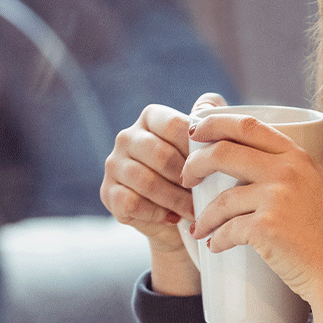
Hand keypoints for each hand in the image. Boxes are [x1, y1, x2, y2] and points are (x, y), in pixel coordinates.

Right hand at [100, 93, 225, 293]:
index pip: (175, 125)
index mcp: (151, 117)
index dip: (197, 147)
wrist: (181, 217)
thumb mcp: (209, 143)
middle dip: (187, 177)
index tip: (214, 165)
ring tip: (194, 209)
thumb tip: (207, 104)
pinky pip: (132, 203)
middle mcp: (127, 137)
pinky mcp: (108, 193)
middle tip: (207, 193)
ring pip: (146, 181)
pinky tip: (173, 217)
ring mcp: (114, 165)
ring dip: (176, 199)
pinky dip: (158, 213)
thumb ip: (211, 116)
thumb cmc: (198, 172)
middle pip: (160, 155)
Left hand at [184, 110, 322, 322]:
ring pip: (222, 199)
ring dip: (204, 215)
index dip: (215, 124)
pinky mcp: (265, 228)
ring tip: (200, 227)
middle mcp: (286, 171)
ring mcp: (275, 199)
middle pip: (224, 153)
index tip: (196, 132)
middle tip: (186, 179)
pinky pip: (228, 230)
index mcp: (299, 158)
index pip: (248, 126)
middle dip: (196, 163)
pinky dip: (217, 239)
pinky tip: (214, 245)